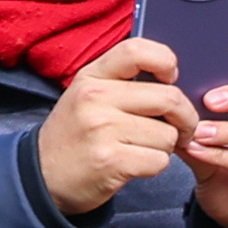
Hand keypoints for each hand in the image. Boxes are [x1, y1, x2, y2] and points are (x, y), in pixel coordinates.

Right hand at [35, 32, 200, 216]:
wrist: (42, 176)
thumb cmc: (76, 134)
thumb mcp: (87, 95)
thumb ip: (123, 81)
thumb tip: (175, 79)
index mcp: (92, 77)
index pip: (138, 50)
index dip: (166, 61)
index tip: (171, 79)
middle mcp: (96, 98)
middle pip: (170, 98)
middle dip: (185, 118)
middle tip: (181, 129)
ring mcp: (102, 129)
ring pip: (168, 134)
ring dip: (166, 146)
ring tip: (143, 148)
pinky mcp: (110, 161)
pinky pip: (159, 160)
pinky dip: (155, 165)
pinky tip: (135, 164)